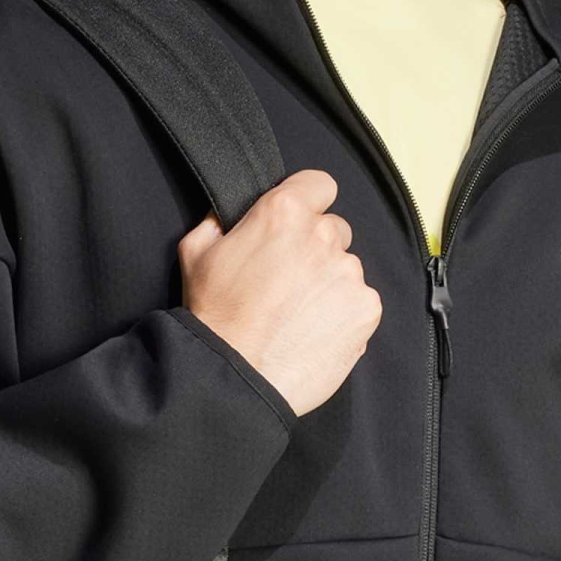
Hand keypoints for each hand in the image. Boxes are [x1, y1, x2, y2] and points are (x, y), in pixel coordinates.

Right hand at [180, 168, 381, 417]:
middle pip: (334, 229)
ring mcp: (349, 273)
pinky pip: (360, 302)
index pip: (319, 183)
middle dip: (315, 249)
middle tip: (287, 281)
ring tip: (297, 315)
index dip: (308, 201)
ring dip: (328, 285)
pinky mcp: (365, 309)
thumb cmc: (213, 317)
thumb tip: (229, 214)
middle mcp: (323, 236)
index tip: (297, 225)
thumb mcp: (195, 254)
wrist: (235, 377)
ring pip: (346, 269)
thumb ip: (218, 221)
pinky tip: (313, 332)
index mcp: (284, 212)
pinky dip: (343, 314)